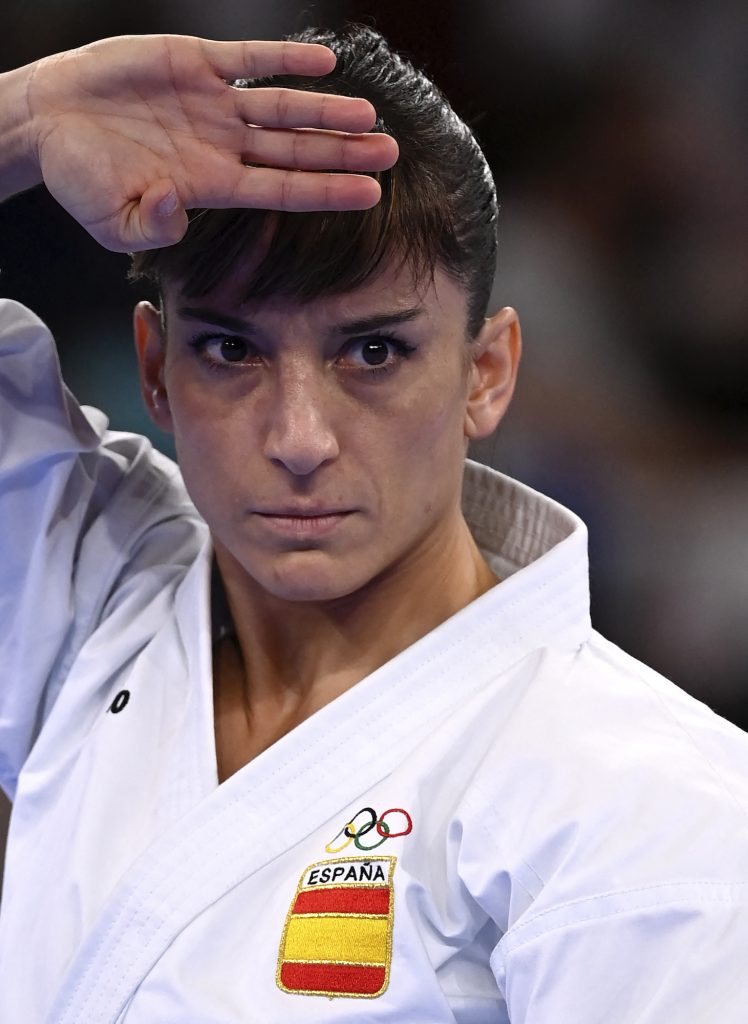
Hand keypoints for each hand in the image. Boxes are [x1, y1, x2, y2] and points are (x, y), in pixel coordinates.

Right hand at [23, 34, 398, 250]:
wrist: (48, 122)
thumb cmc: (81, 178)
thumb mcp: (111, 222)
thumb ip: (149, 226)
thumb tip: (175, 208)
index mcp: (211, 185)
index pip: (282, 191)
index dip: (326, 191)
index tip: (370, 194)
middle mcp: (223, 146)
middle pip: (295, 151)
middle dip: (342, 152)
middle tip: (390, 153)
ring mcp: (214, 104)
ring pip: (282, 107)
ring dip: (324, 110)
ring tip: (369, 114)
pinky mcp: (196, 62)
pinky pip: (249, 60)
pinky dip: (283, 58)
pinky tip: (323, 63)